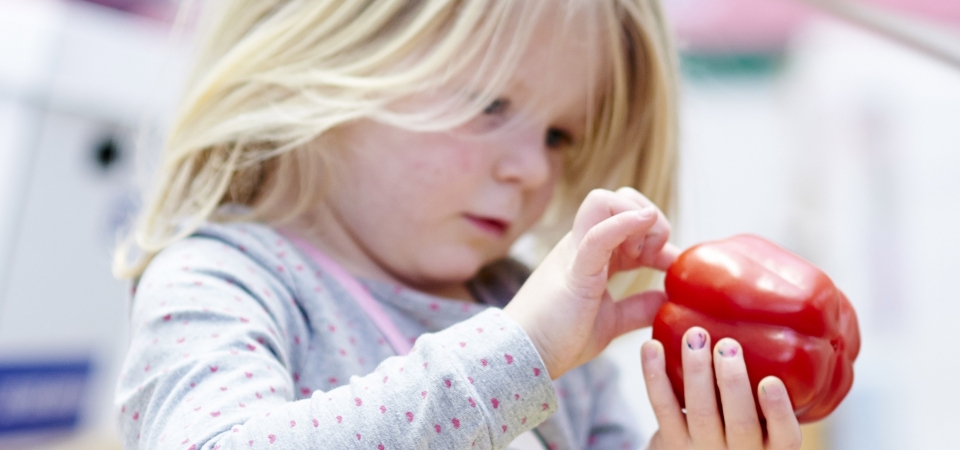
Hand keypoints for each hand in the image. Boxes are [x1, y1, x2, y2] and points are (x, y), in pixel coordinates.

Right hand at [504, 187, 679, 378]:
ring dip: (638, 220)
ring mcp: (576, 252)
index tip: (672, 265)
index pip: (626, 218)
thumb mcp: (611, 321)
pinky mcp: (575, 269)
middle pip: (618, 198)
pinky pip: (599, 233)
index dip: (656, 234)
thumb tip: (667, 301)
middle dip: (649, 220)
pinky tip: (646, 222)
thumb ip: (637, 308)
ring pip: (605, 201)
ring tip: (644, 257)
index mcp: (591, 255)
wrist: (527, 356)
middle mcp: (582, 245)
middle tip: (655, 257)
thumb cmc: (559, 339)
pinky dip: (625, 223)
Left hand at [642, 327, 801, 449]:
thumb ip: (767, 390)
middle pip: (740, 423)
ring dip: (697, 371)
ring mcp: (702, 449)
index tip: (771, 381)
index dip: (779, 411)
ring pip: (700, 411)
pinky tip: (652, 347)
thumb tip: (776, 321)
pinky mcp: (669, 442)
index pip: (785, 437)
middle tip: (728, 345)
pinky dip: (655, 374)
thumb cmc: (735, 429)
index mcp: (770, 447)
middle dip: (733, 382)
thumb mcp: (761, 421)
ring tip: (695, 336)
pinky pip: (663, 407)